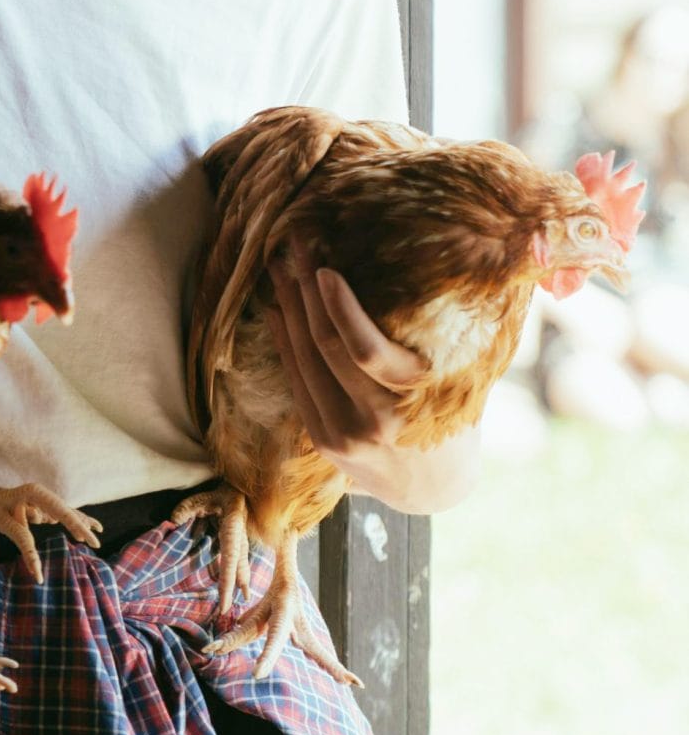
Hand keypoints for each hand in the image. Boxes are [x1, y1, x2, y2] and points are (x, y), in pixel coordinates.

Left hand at [266, 231, 479, 513]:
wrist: (432, 491)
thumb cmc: (453, 423)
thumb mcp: (457, 386)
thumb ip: (436, 347)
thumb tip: (423, 273)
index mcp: (412, 405)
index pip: (364, 351)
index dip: (339, 307)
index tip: (325, 269)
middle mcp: (371, 422)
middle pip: (324, 345)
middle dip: (305, 290)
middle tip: (294, 243)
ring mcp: (339, 434)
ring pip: (303, 359)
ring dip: (287, 307)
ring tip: (279, 266)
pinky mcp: (319, 438)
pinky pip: (297, 380)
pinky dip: (285, 341)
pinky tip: (278, 310)